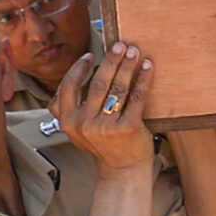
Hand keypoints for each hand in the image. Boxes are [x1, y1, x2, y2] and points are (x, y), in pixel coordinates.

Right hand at [57, 43, 155, 172]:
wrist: (122, 170)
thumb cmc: (102, 145)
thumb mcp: (77, 129)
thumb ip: (72, 107)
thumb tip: (83, 71)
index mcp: (68, 121)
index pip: (68, 87)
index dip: (79, 69)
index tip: (90, 56)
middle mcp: (84, 124)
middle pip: (97, 84)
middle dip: (110, 61)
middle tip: (119, 45)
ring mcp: (106, 127)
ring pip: (117, 88)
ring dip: (127, 66)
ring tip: (134, 52)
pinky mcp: (128, 128)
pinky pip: (137, 97)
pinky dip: (143, 79)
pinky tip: (148, 67)